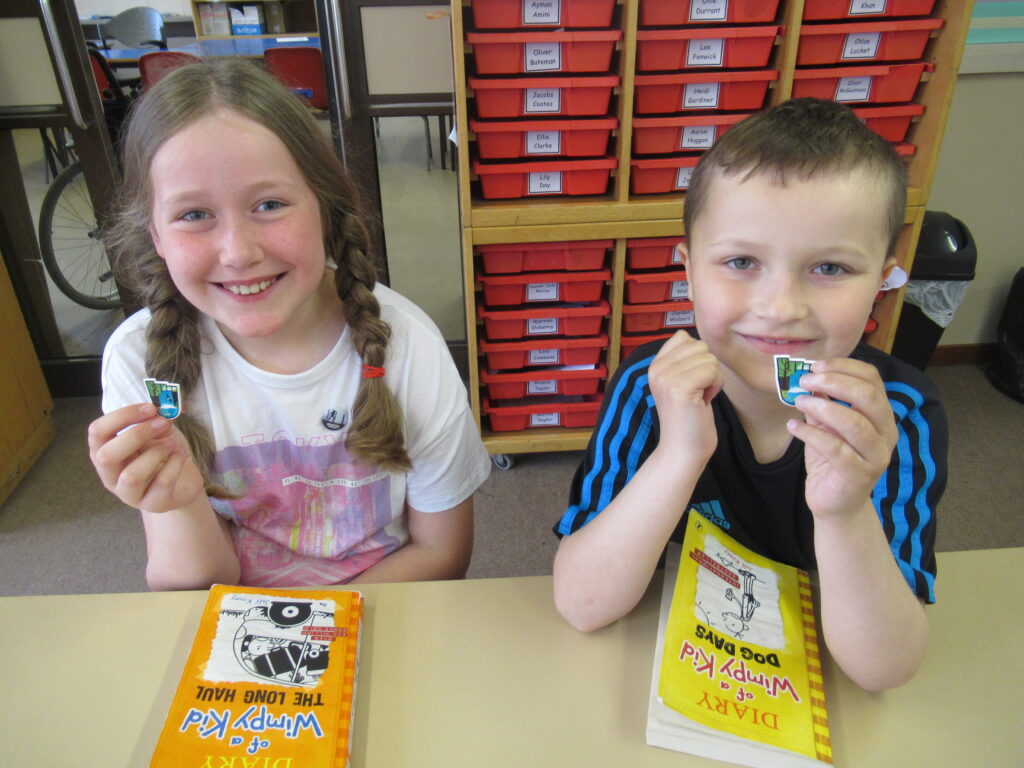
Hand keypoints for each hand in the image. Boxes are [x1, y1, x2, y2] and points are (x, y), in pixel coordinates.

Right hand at [88, 403, 205, 513]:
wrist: (182, 482)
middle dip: (137, 434)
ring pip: (131, 476)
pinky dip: (175, 464)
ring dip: (156, 452)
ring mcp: (129, 494)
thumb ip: (151, 421)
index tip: (149, 408)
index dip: (121, 416)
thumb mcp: (155, 433)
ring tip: (173, 444)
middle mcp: (110, 475)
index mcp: (104, 452)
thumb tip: (157, 412)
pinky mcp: (153, 503)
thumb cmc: (162, 453)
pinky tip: (181, 456)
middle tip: (163, 423)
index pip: (97, 432)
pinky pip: (161, 483)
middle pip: (107, 456)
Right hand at [647, 331, 722, 464]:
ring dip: (712, 379)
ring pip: (709, 358)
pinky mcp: (680, 389)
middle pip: (700, 346)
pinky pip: (713, 371)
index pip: (683, 336)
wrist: (682, 450)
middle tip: (697, 392)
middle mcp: (657, 369)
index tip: (691, 381)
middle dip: (707, 368)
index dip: (697, 356)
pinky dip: (715, 387)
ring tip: (700, 398)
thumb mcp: (681, 382)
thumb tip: (698, 340)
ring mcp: (667, 378)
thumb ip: (684, 361)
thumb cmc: (689, 418)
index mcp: (655, 365)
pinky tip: (704, 402)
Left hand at [787, 358, 896, 519]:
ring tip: (799, 401)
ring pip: (854, 422)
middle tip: (805, 381)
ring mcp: (876, 456)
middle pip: (867, 396)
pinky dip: (810, 433)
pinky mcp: (859, 475)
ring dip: (822, 407)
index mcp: (882, 415)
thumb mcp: (826, 425)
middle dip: (833, 382)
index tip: (815, 366)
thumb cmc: (832, 460)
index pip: (873, 379)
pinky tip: (794, 426)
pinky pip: (835, 448)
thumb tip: (807, 376)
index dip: (844, 367)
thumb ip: (823, 402)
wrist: (836, 504)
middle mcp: (886, 433)